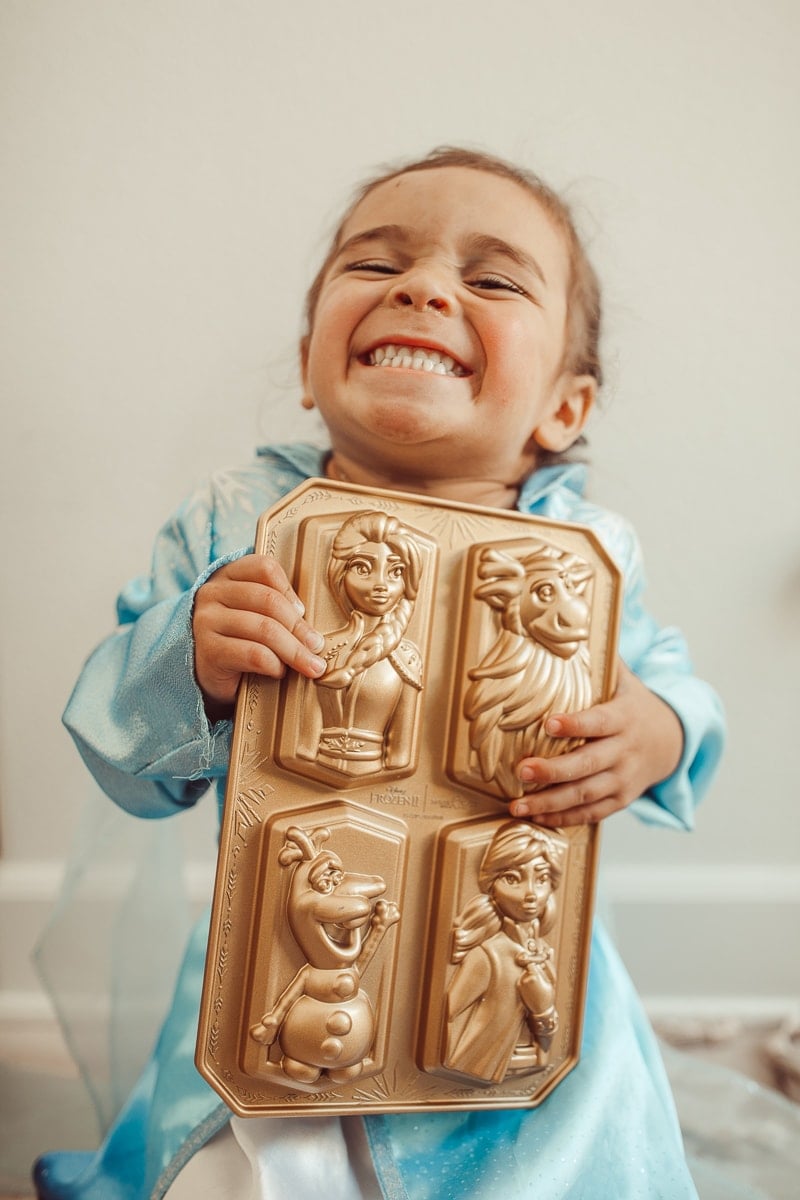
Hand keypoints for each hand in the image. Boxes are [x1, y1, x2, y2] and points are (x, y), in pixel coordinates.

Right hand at [192, 553, 325, 713]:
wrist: (204, 674)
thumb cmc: (237, 640)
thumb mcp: (252, 614)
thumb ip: (274, 605)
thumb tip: (313, 624)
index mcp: (227, 575)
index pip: (264, 567)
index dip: (289, 589)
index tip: (304, 611)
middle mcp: (212, 593)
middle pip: (269, 601)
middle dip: (299, 627)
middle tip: (317, 646)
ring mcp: (206, 621)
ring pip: (264, 629)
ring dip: (294, 650)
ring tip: (310, 665)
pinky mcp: (208, 650)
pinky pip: (253, 654)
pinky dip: (274, 664)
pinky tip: (280, 672)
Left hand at [509, 661, 683, 825]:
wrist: (671, 741)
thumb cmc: (633, 704)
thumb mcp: (623, 679)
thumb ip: (599, 659)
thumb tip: (571, 626)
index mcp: (622, 718)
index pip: (597, 722)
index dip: (574, 724)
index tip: (547, 724)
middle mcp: (623, 751)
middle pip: (588, 764)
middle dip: (553, 770)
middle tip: (521, 769)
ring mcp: (623, 779)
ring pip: (586, 794)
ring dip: (550, 802)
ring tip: (518, 805)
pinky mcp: (620, 800)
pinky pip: (591, 813)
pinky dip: (564, 818)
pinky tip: (536, 817)